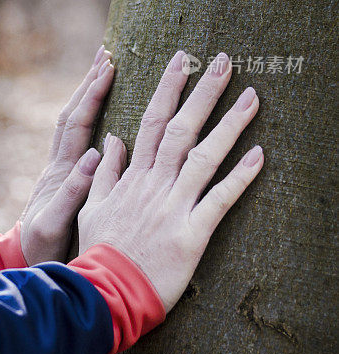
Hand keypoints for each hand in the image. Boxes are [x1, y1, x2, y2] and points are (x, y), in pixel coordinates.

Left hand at [20, 45, 114, 265]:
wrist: (22, 262)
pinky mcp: (65, 177)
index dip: (92, 94)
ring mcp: (61, 169)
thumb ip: (73, 192)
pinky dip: (88, 114)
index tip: (108, 67)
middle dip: (89, 82)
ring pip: (73, 121)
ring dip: (87, 94)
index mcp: (60, 172)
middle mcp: (59, 164)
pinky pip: (77, 136)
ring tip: (104, 68)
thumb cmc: (41, 249)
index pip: (77, 123)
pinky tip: (102, 107)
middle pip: (73, 113)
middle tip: (107, 52)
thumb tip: (95, 154)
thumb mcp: (55, 225)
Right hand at [77, 50, 263, 311]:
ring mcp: (174, 206)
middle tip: (226, 61)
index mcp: (133, 176)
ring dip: (230, 124)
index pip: (152, 121)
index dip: (169, 88)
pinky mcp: (192, 233)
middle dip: (205, 92)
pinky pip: (220, 199)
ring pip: (205, 156)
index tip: (184, 60)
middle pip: (182, 128)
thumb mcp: (93, 207)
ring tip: (253, 96)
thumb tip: (111, 139)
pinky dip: (240, 176)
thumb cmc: (101, 251)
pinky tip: (260, 154)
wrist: (106, 293)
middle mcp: (155, 184)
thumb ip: (104, 172)